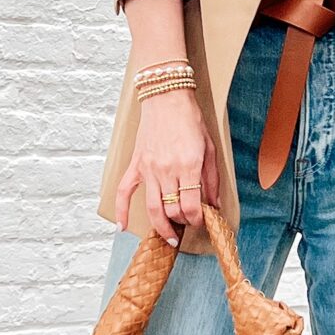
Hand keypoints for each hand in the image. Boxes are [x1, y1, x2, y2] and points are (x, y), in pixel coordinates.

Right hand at [114, 89, 221, 245]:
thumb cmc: (190, 120)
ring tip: (169, 237)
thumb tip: (213, 204)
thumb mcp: (210, 148)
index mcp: (188, 165)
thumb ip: (211, 179)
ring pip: (152, 208)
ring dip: (161, 227)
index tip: (201, 220)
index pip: (191, 206)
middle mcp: (167, 170)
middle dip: (182, 223)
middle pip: (173, 210)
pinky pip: (124, 191)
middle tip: (188, 225)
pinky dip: (121, 211)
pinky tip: (122, 227)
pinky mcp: (136, 164)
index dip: (198, 219)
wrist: (166, 97)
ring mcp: (149, 168)